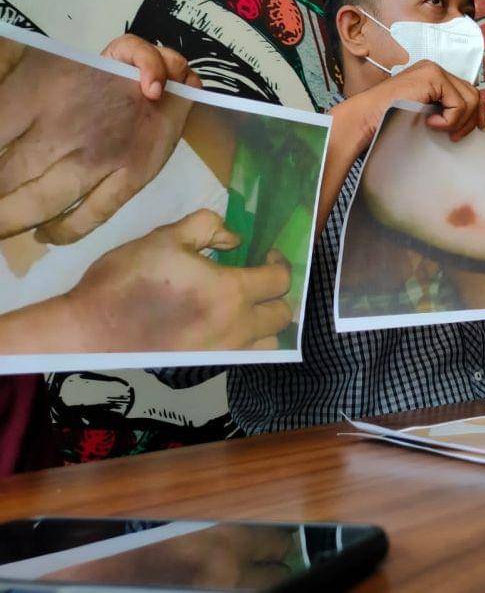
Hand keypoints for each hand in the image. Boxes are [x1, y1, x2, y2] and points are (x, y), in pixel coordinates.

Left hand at [0, 35, 199, 242]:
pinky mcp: (133, 176)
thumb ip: (22, 57)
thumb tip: (45, 66)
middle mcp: (67, 128)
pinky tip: (46, 237)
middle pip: (8, 173)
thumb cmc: (108, 68)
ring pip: (45, 201)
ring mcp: (102, 157)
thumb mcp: (55, 53)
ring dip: (14, 219)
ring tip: (1, 230)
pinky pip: (94, 213)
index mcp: (38, 93)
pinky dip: (67, 230)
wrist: (174, 80)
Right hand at [64, 210, 291, 350]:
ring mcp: (224, 353)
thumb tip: (234, 239)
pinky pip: (244, 356)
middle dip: (279, 294)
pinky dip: (247, 342)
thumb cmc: (128, 279)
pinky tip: (227, 326)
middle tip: (261, 279)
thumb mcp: (166, 237)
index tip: (270, 255)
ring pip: (270, 342)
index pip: (279, 280)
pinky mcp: (207, 367)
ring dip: (268, 324)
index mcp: (230, 292)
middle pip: (283, 315)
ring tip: (250, 307)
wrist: (91, 330)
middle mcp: (236, 327)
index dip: (281, 263)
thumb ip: (207, 227)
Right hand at [365, 59, 484, 144]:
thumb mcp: (424, 114)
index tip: (478, 127)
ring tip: (441, 130)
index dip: (477, 110)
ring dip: (459, 121)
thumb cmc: (390, 120)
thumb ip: (443, 110)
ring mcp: (434, 71)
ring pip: (470, 99)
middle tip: (456, 137)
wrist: (368, 117)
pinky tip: (431, 123)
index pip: (467, 90)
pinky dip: (449, 120)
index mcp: (432, 77)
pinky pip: (458, 104)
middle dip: (471, 119)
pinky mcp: (432, 77)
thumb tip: (471, 120)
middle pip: (473, 93)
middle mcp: (435, 69)